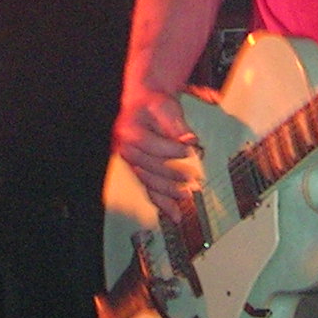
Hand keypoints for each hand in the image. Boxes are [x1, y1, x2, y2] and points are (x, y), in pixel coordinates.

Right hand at [112, 91, 200, 221]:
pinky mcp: (139, 170)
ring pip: (147, 182)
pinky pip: (148, 188)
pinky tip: (174, 213)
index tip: (189, 149)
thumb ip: (177, 124)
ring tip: (186, 198)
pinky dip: (162, 202)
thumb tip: (190, 139)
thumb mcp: (165, 107)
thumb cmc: (153, 104)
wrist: (143, 104)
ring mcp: (130, 162)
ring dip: (167, 193)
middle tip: (191, 180)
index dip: (170, 149)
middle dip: (171, 175)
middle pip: (147, 168)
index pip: (150, 145)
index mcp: (128, 131)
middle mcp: (125, 148)